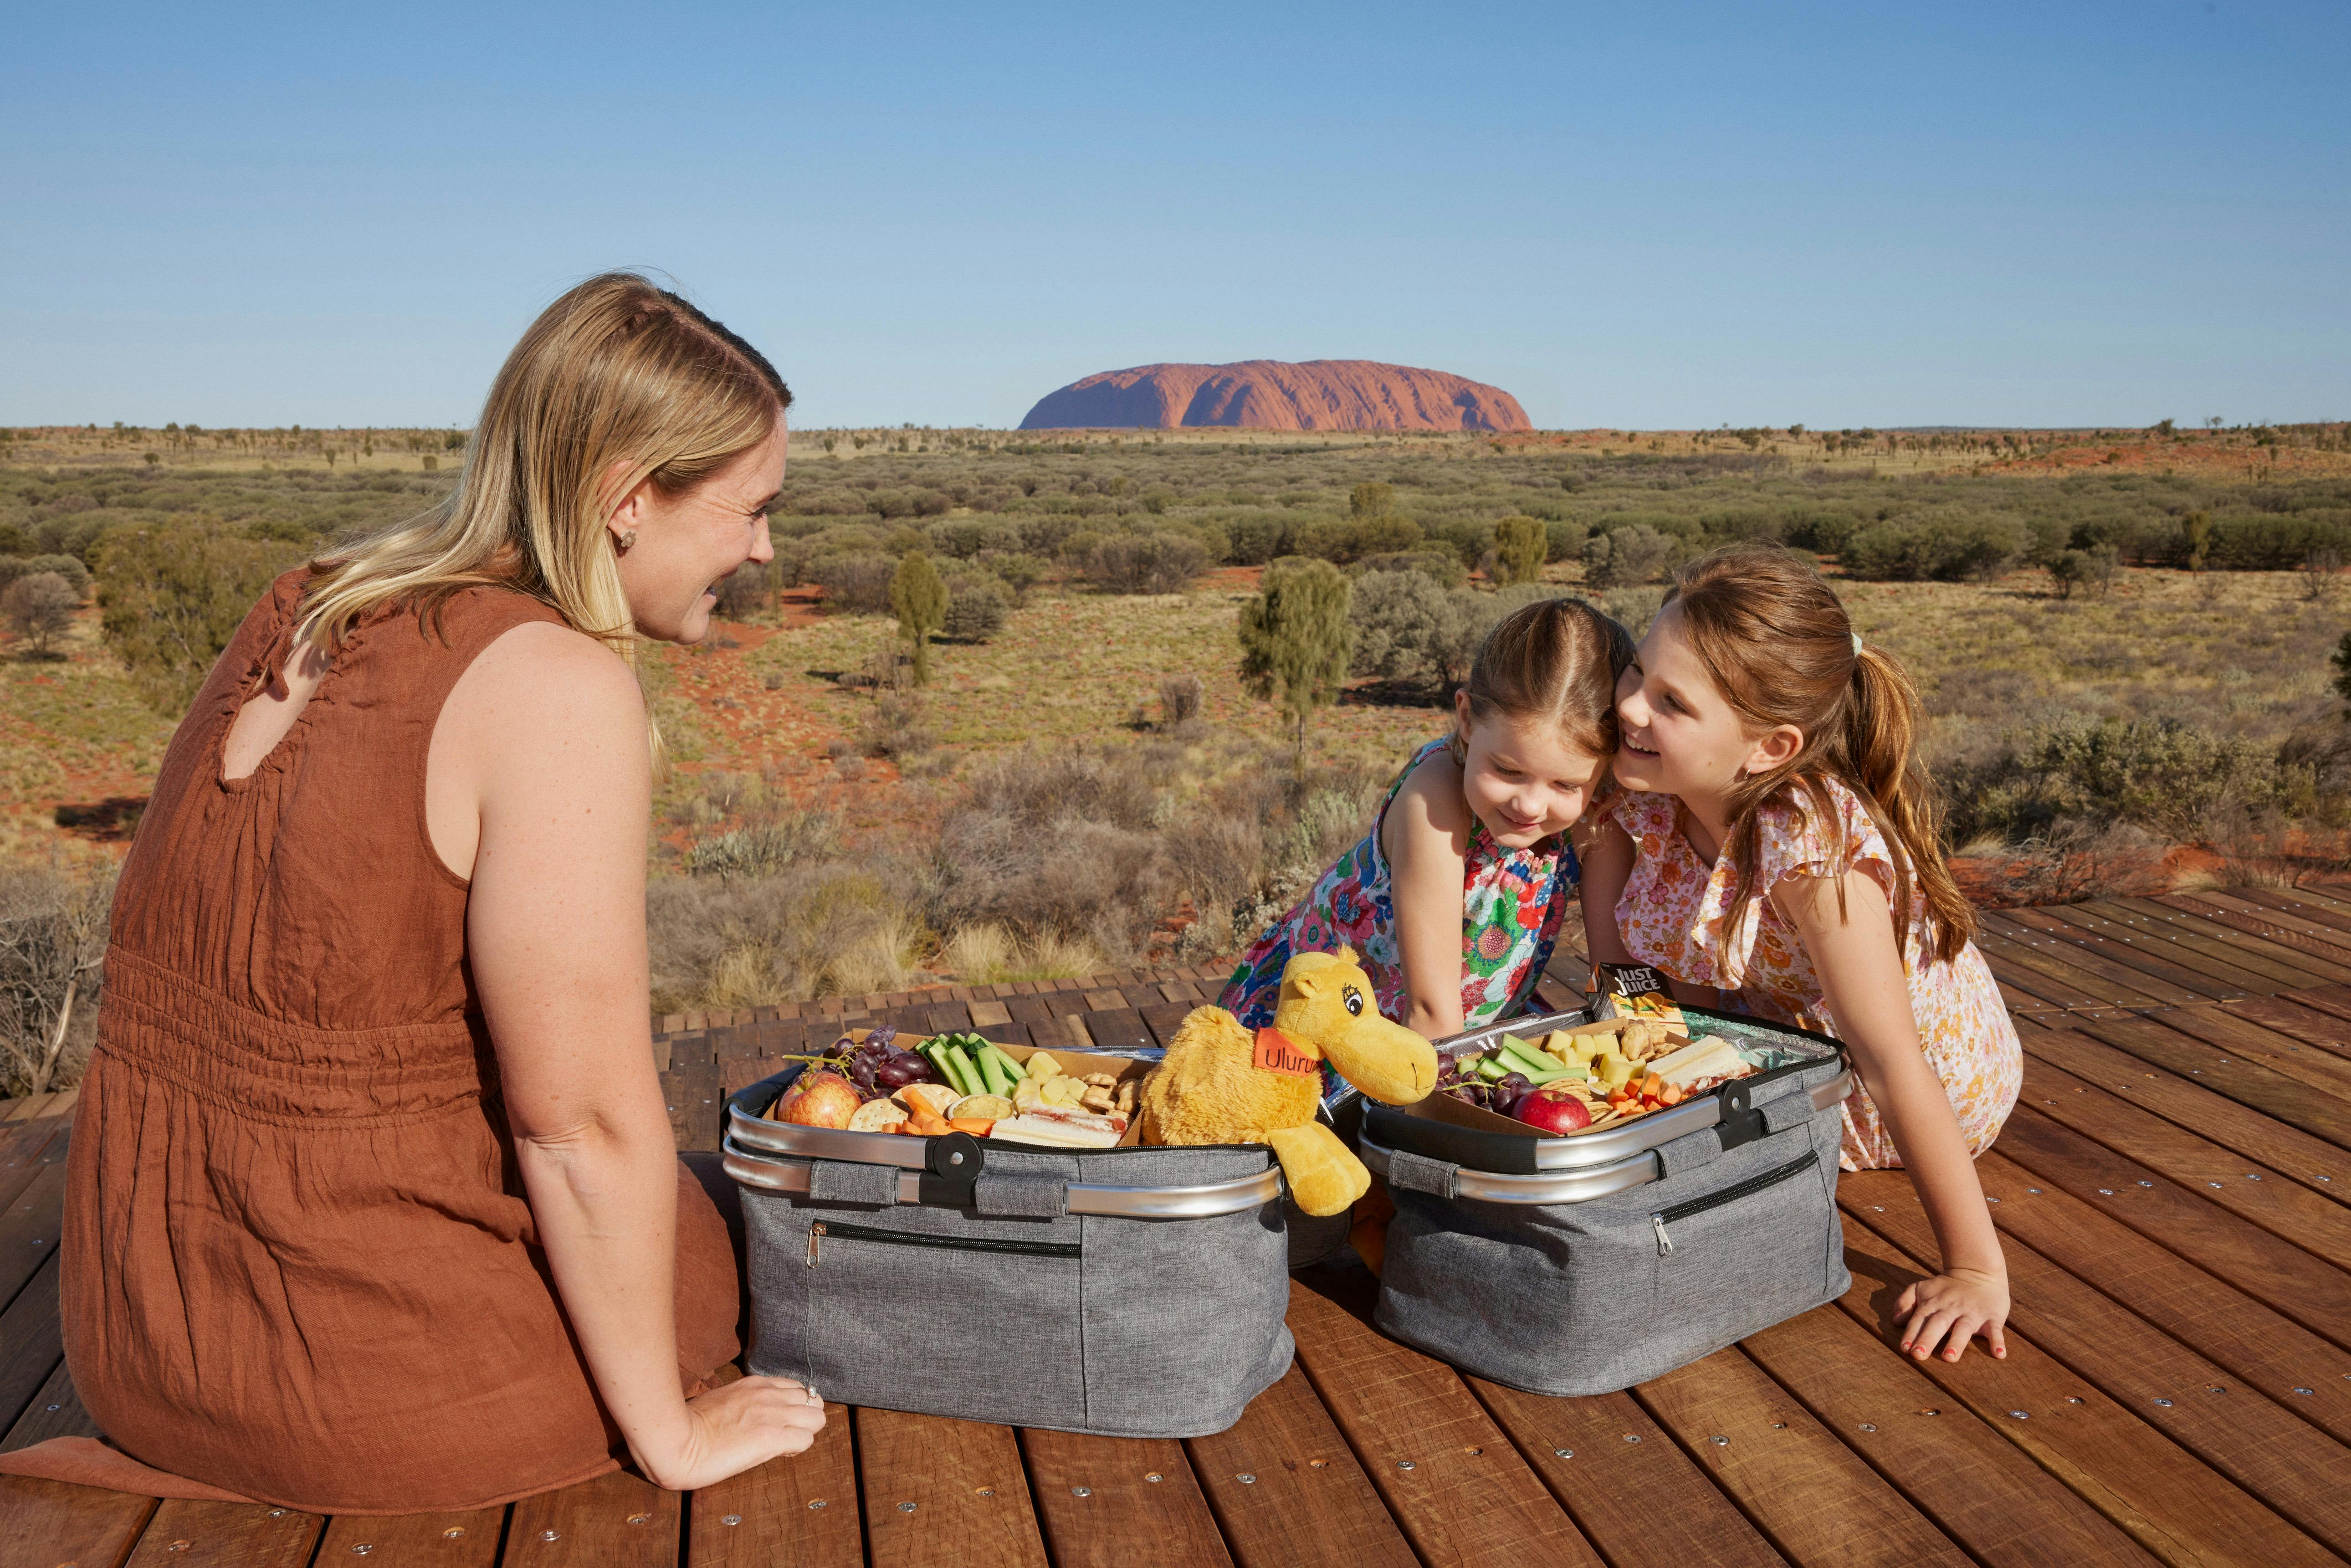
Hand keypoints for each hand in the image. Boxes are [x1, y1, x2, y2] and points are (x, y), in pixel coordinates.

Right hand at [631, 1375, 828, 1490]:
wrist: (676, 1440)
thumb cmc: (690, 1425)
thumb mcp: (723, 1401)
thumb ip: (745, 1402)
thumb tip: (752, 1414)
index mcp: (757, 1384)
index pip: (796, 1388)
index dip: (794, 1407)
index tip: (780, 1422)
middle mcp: (770, 1394)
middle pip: (813, 1400)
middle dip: (806, 1419)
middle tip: (787, 1435)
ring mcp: (773, 1414)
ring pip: (817, 1418)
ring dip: (806, 1432)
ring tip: (784, 1445)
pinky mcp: (772, 1437)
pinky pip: (807, 1439)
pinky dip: (798, 1448)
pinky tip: (779, 1453)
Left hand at [1894, 1267, 2008, 1363]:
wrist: (1978, 1270)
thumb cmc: (1945, 1287)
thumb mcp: (1921, 1288)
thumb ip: (1905, 1302)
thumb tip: (1895, 1321)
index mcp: (1932, 1304)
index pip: (1919, 1320)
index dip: (1911, 1334)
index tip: (1904, 1349)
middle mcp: (1950, 1309)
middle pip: (1937, 1325)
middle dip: (1927, 1339)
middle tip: (1918, 1355)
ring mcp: (1972, 1313)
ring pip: (1963, 1329)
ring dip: (1956, 1343)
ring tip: (1949, 1357)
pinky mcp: (1992, 1317)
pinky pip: (1995, 1330)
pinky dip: (1998, 1342)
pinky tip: (1999, 1354)